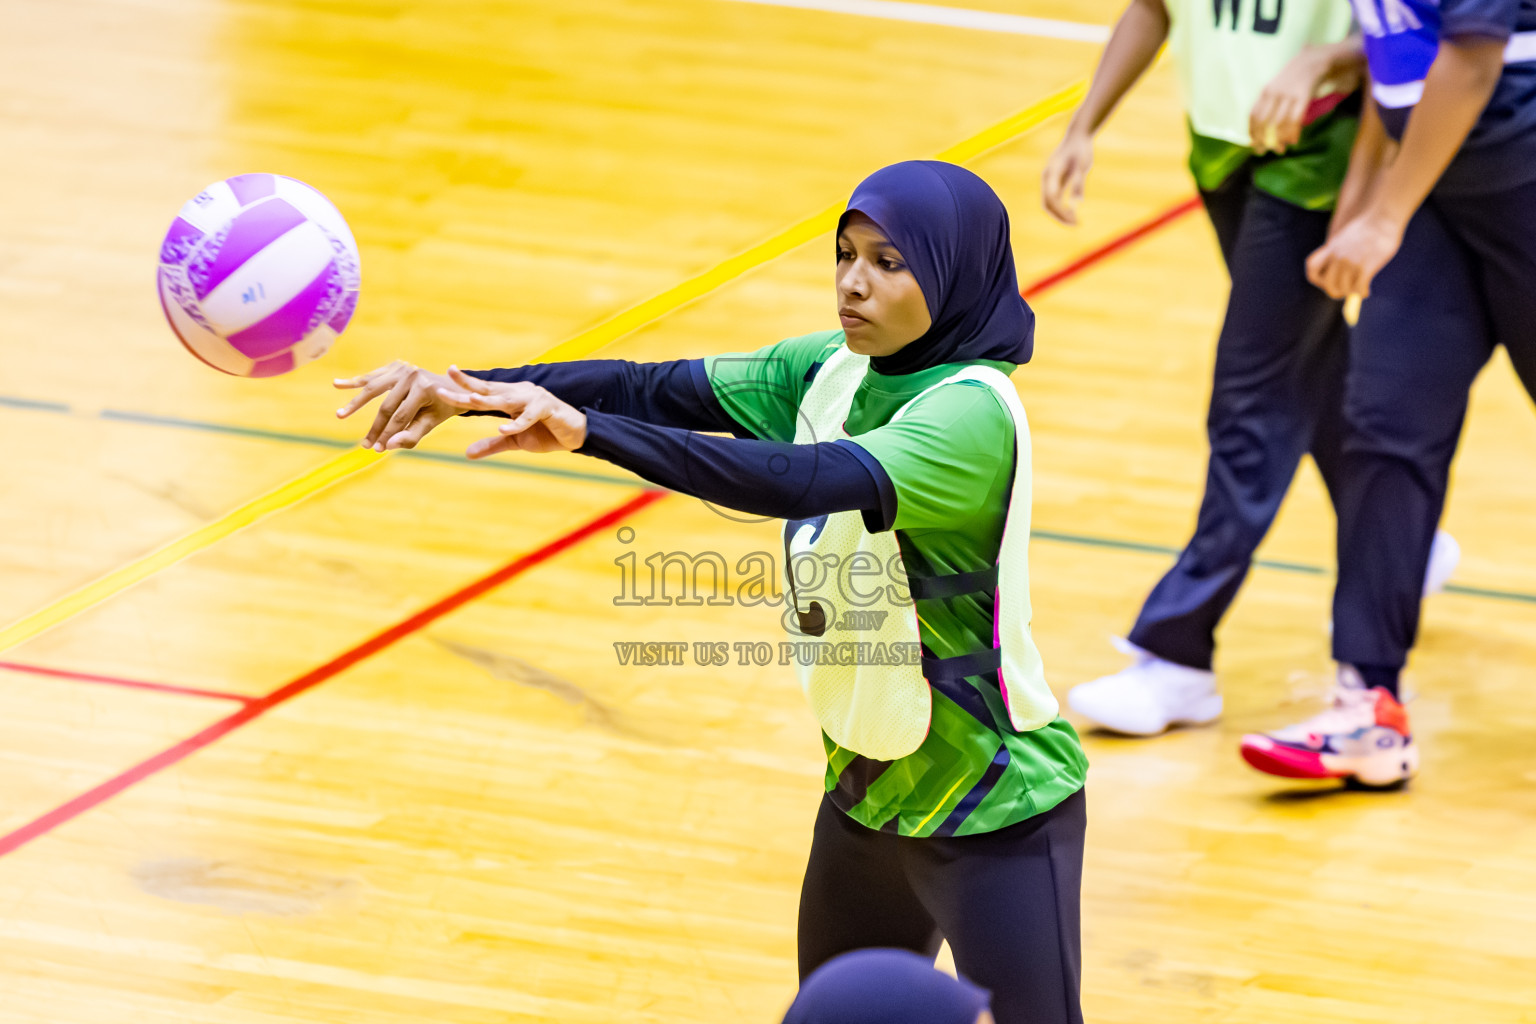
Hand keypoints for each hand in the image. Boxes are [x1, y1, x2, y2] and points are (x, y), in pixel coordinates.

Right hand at [334, 360, 460, 450]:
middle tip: (364, 445)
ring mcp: (402, 368)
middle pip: (386, 405)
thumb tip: (389, 447)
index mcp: (424, 388)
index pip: (401, 417)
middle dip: (375, 428)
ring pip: (373, 388)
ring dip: (355, 403)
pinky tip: (337, 384)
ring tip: (340, 415)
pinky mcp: (394, 366)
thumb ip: (412, 435)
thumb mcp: (432, 422)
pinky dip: (355, 382)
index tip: (377, 450)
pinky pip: (373, 377)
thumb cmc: (441, 408)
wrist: (450, 386)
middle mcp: (411, 375)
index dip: (388, 434)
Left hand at [434, 367, 587, 456]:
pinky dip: (516, 424)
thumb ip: (492, 444)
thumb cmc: (546, 433)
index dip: (464, 384)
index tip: (443, 380)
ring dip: (489, 399)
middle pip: (490, 389)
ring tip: (471, 399)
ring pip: (507, 400)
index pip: (483, 390)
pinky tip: (503, 429)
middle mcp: (520, 393)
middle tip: (449, 374)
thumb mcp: (515, 440)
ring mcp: (534, 399)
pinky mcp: (547, 409)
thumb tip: (467, 454)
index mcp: (511, 397)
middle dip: (468, 383)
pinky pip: (528, 417)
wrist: (576, 435)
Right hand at [1041, 129, 1093, 224]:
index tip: (1074, 220)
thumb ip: (1078, 183)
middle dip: (1060, 217)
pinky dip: (1061, 207)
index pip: (1052, 199)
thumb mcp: (1082, 165)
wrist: (1078, 135)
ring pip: (1049, 203)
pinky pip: (1054, 199)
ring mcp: (1049, 180)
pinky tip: (1073, 211)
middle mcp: (1047, 178)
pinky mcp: (1055, 181)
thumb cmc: (1080, 149)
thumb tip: (1078, 203)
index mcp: (1051, 174)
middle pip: (1047, 204)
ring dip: (1060, 214)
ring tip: (1076, 221)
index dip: (1061, 212)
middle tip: (1076, 224)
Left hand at [1250, 49, 1326, 153]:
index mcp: (1266, 91)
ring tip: (1280, 149)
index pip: (1254, 115)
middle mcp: (1274, 93)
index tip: (1254, 143)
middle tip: (1263, 151)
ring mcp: (1288, 94)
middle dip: (1262, 139)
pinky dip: (1292, 133)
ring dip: (1278, 140)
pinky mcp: (1303, 96)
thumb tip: (1265, 127)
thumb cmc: (1296, 78)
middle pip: (1263, 121)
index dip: (1252, 132)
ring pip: (1279, 123)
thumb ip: (1271, 104)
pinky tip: (1293, 141)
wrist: (1316, 60)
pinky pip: (1294, 119)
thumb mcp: (1279, 87)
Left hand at [1305, 210, 1405, 299]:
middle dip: (1336, 290)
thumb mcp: (1348, 233)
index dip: (1318, 279)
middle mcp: (1337, 256)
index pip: (1312, 267)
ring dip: (1351, 292)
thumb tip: (1344, 262)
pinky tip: (1366, 291)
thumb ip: (1342, 246)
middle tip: (1345, 291)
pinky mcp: (1365, 267)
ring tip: (1358, 291)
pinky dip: (1361, 292)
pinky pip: (1358, 288)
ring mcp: (1350, 262)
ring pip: (1344, 288)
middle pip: (1329, 283)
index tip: (1326, 282)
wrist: (1383, 215)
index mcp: (1331, 246)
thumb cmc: (1370, 223)